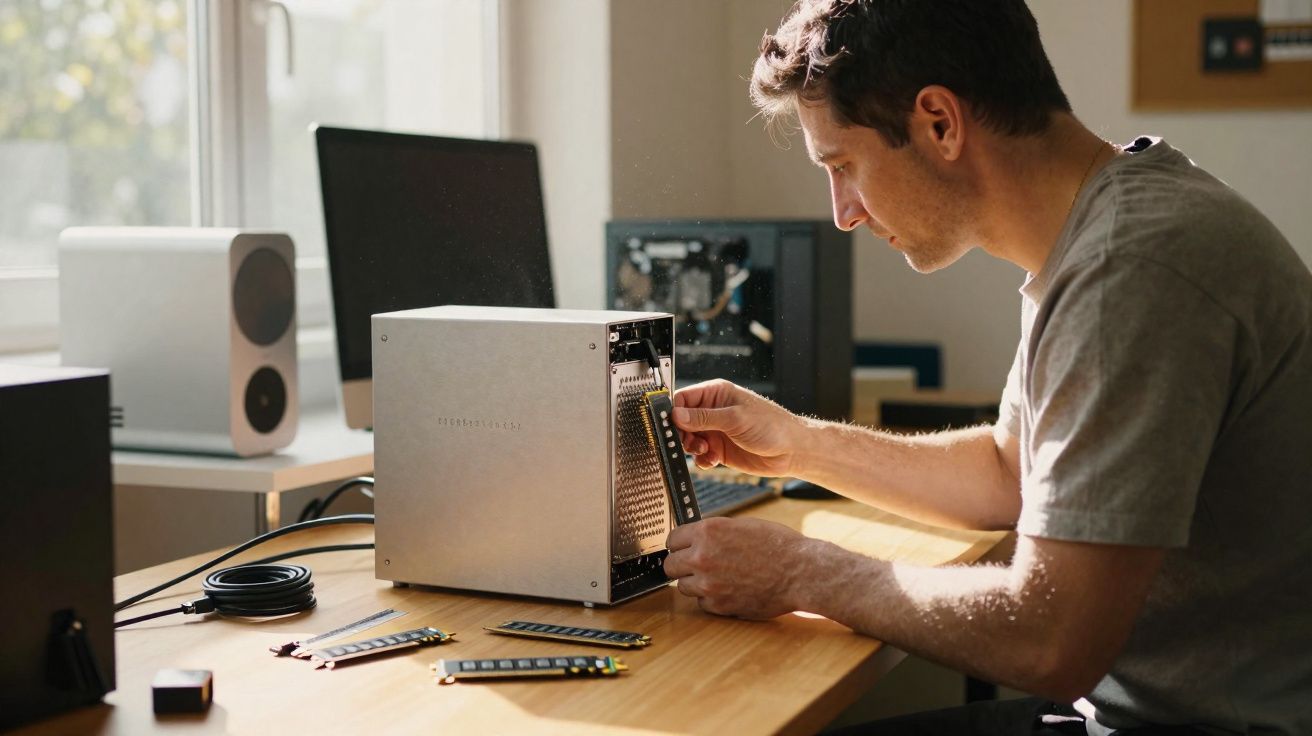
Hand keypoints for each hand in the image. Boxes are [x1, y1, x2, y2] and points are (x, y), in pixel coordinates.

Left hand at [663, 517, 810, 618]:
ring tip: (719, 578)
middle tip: (696, 566)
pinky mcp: (718, 605)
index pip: (672, 539)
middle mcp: (702, 557)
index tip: (684, 548)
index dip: (680, 544)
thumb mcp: (742, 525)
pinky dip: (712, 599)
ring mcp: (709, 583)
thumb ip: (714, 532)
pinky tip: (730, 590)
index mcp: (708, 531)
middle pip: (670, 565)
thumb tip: (695, 538)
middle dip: (682, 565)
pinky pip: (702, 603)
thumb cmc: (778, 545)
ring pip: (683, 586)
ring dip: (696, 583)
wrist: (800, 572)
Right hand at [673, 379, 802, 475]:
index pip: (683, 398)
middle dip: (683, 434)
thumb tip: (676, 414)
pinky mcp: (720, 449)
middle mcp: (714, 412)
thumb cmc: (773, 426)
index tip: (672, 426)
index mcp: (717, 394)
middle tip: (692, 442)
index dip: (674, 412)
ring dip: (692, 448)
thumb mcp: (735, 419)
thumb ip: (704, 418)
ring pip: (689, 439)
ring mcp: (717, 431)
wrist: (792, 451)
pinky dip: (702, 460)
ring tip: (706, 450)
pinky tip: (712, 460)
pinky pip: (700, 455)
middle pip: (682, 421)